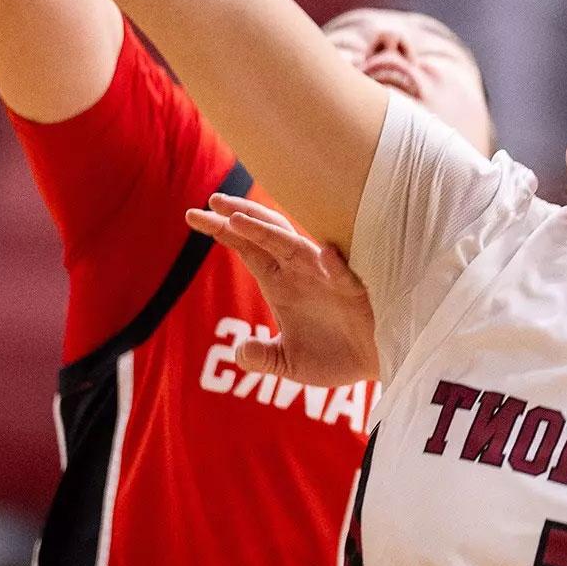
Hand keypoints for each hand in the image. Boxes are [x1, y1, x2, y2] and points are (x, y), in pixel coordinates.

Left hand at [186, 194, 379, 386]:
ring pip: (294, 247)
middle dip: (238, 217)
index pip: (246, 249)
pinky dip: (335, 265)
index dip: (221, 231)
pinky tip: (326, 256)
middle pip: (264, 236)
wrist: (375, 366)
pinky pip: (343, 275)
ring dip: (269, 233)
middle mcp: (299, 272)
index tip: (191, 215)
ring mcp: (326, 278)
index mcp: (281, 283)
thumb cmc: (335, 356)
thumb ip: (263, 358)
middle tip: (211, 200)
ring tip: (241, 220)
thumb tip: (239, 353)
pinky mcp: (353, 292)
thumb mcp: (289, 364)